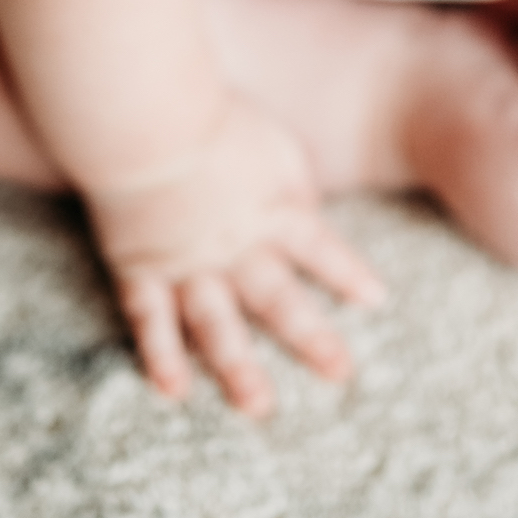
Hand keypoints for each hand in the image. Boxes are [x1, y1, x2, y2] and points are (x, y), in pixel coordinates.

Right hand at [83, 96, 384, 417]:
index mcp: (270, 206)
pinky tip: (174, 391)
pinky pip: (151, 319)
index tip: (376, 300)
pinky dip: (161, 355)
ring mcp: (188, 262)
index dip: (346, 272)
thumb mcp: (266, 135)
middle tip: (340, 374)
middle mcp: (236, 245)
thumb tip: (303, 203)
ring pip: (218, 324)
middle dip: (311, 339)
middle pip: (278, 299)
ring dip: (239, 368)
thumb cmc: (207, 111)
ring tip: (258, 406)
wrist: (148, 116)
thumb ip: (285, 173)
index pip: (319, 246)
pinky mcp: (142, 266)